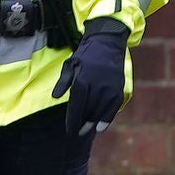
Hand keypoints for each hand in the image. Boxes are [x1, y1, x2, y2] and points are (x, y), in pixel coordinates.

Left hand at [51, 19, 129, 135]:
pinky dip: (107, 119)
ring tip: (86, 129)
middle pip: (88, 112)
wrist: (107, 42)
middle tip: (77, 132)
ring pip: (100, 112)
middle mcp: (97, 87)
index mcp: (82, 81)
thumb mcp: (70, 64)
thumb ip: (63, 82)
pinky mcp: (118, 89)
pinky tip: (100, 128)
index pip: (76, 107)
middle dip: (82, 123)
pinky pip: (113, 108)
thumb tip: (55, 97)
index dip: (72, 121)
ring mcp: (109, 88)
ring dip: (92, 122)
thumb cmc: (86, 54)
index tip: (69, 130)